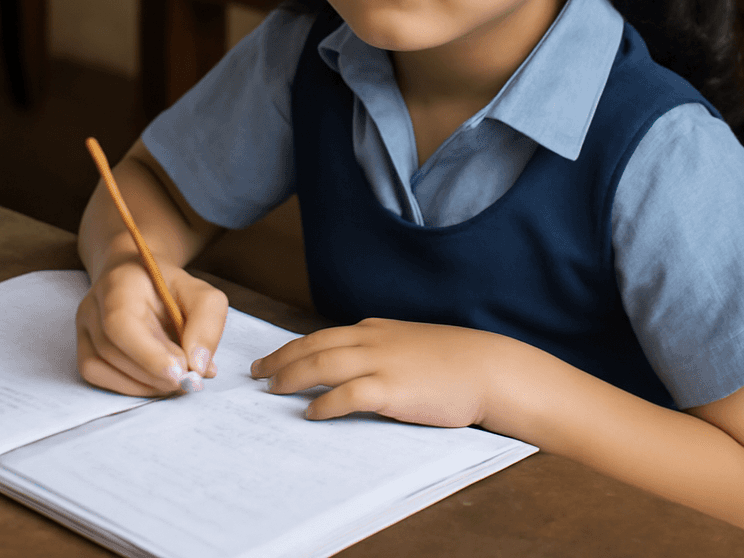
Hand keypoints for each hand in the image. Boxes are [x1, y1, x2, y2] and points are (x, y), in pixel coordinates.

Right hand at [76, 257, 228, 395]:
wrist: (140, 277)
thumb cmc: (172, 288)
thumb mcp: (201, 294)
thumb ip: (206, 324)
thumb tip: (199, 366)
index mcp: (121, 283)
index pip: (122, 323)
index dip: (148, 354)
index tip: (180, 373)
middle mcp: (94, 305)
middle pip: (111, 349)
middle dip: (153, 372)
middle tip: (187, 379)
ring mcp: (84, 327)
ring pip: (99, 367)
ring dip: (143, 384)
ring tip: (176, 380)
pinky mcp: (83, 347)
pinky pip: (97, 376)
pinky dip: (129, 386)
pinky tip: (156, 382)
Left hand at [249, 318, 501, 426]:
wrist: (487, 367)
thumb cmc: (453, 360)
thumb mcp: (410, 343)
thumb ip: (382, 348)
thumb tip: (356, 363)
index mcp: (376, 329)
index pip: (322, 335)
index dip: (293, 347)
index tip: (272, 358)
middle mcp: (373, 340)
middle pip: (313, 345)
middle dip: (280, 358)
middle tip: (256, 373)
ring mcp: (382, 362)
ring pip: (322, 364)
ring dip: (292, 376)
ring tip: (272, 390)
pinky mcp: (392, 388)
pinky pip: (348, 394)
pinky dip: (325, 403)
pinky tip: (311, 413)